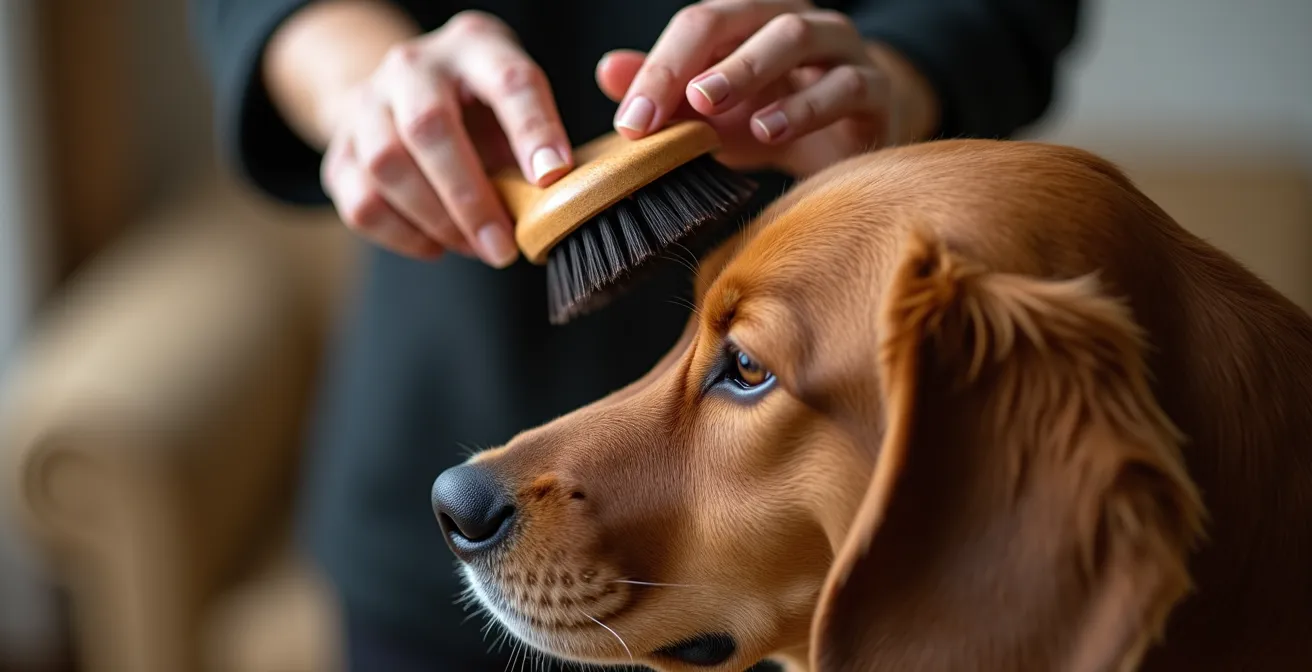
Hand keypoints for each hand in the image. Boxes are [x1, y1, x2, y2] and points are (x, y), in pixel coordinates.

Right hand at [318, 11, 572, 264]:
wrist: (401, 99)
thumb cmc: (479, 111)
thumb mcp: (515, 109)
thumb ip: (535, 147)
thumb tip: (556, 207)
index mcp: (474, 48)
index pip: (507, 80)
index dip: (533, 128)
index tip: (553, 175)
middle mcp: (412, 66)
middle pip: (428, 127)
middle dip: (470, 198)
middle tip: (503, 247)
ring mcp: (366, 104)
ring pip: (386, 166)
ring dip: (437, 221)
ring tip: (476, 247)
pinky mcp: (339, 151)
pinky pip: (362, 203)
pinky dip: (403, 236)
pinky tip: (437, 245)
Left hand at [597, 0, 937, 176]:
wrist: (854, 153)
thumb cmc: (774, 124)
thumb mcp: (713, 116)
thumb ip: (667, 96)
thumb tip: (607, 71)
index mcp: (752, 22)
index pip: (699, 25)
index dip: (658, 69)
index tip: (628, 124)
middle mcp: (797, 22)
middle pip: (742, 16)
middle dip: (691, 62)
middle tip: (652, 112)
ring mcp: (842, 51)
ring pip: (797, 35)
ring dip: (747, 68)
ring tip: (707, 108)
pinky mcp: (877, 91)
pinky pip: (845, 85)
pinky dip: (805, 109)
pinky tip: (768, 132)